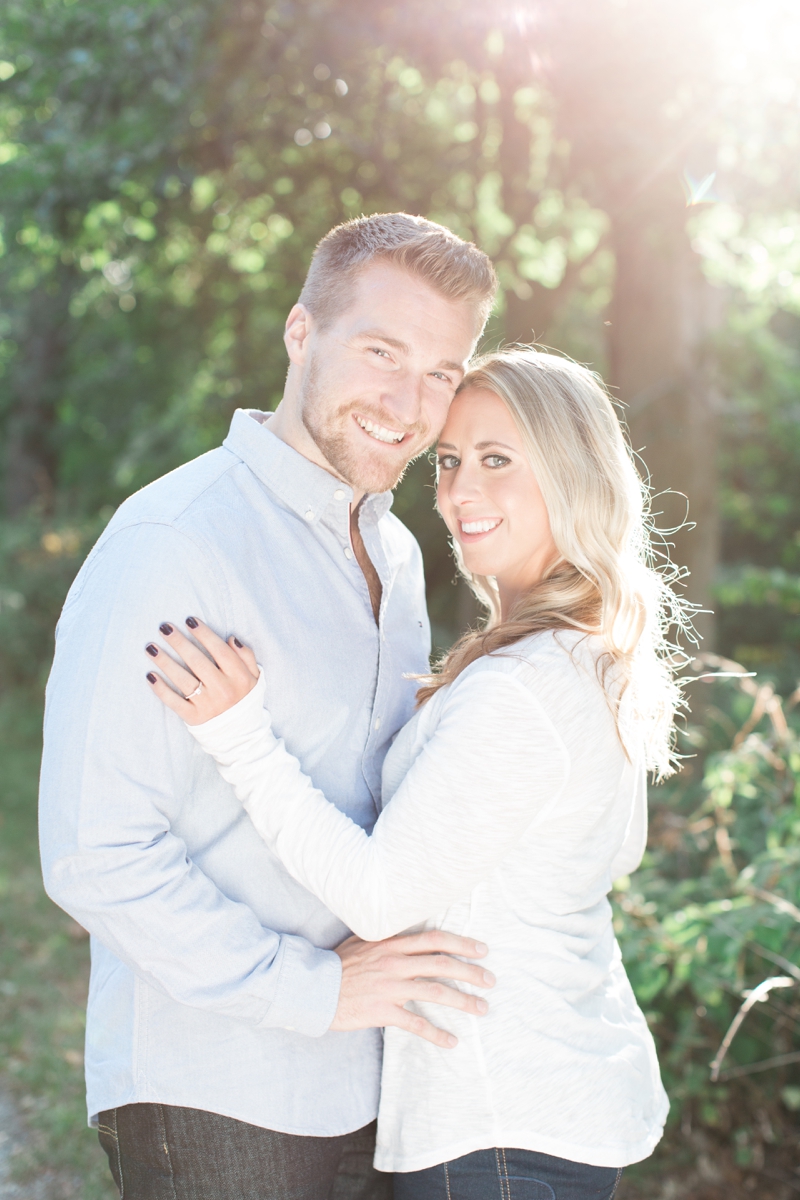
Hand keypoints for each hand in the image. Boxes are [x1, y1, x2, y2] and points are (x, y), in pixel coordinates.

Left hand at [145, 617, 259, 725]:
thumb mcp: (255, 677)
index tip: (189, 620)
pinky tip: (150, 676)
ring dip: (165, 662)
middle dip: (179, 642)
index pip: (219, 650)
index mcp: (238, 677)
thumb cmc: (245, 699)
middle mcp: (222, 690)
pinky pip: (174, 702)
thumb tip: (231, 638)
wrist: (241, 735)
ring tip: (151, 647)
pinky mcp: (193, 717)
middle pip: (197, 661)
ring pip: (183, 680)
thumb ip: (246, 656)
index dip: (204, 634)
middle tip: (164, 627)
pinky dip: (161, 689)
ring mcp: (207, 704)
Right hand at [331, 930, 494, 1048]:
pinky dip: (436, 1034)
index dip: (462, 943)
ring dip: (463, 1001)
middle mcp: (395, 962)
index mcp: (393, 943)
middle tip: (490, 980)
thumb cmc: (339, 963)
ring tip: (481, 1009)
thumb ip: (389, 938)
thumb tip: (411, 932)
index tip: (482, 950)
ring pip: (435, 992)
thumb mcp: (364, 940)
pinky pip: (416, 1024)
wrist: (314, 987)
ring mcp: (390, 987)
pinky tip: (451, 1041)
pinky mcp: (382, 1011)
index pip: (435, 939)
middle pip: (442, 964)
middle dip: (471, 972)